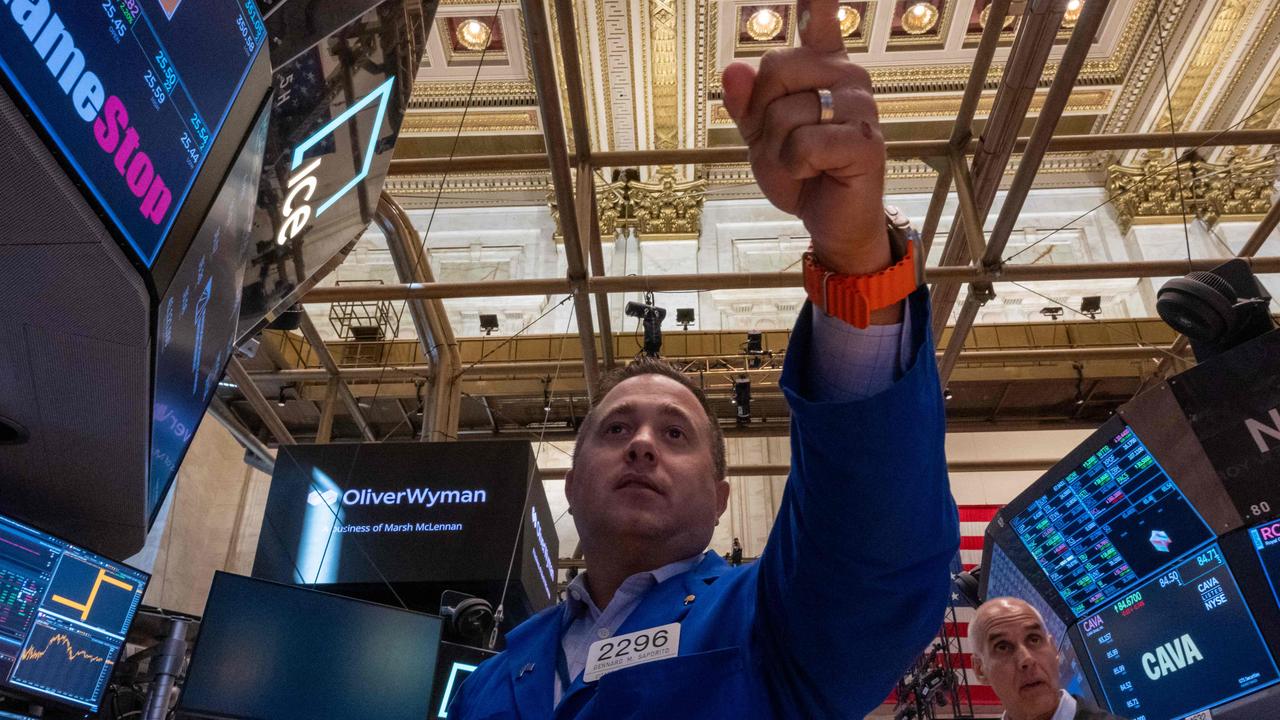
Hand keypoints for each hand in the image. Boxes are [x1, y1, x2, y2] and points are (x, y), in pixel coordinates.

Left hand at [722, 0, 888, 276]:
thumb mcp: (759, 134)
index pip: (818, 19)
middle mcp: (847, 75)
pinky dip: (797, 167)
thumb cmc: (801, 170)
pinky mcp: (866, 141)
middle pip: (774, 68)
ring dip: (778, 150)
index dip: (816, 0)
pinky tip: (817, 173)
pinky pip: (805, 144)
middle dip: (762, 115)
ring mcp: (861, 106)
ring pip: (786, 113)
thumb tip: (732, 69)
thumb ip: (744, 101)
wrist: (829, 218)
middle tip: (784, 144)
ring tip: (802, 164)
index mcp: (822, 65)